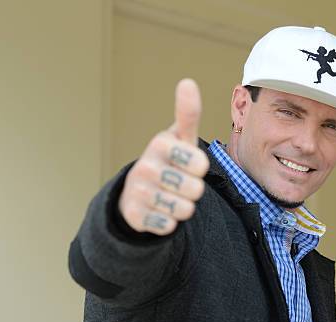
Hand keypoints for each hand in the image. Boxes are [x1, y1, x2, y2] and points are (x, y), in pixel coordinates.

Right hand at [118, 79, 209, 234]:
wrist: (136, 191)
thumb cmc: (168, 161)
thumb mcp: (179, 138)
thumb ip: (188, 114)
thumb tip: (187, 82)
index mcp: (160, 144)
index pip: (201, 163)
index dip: (200, 168)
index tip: (188, 163)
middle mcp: (145, 166)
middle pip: (196, 190)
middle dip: (193, 190)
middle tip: (179, 183)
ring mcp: (138, 192)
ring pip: (184, 210)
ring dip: (183, 208)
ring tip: (171, 197)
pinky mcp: (134, 216)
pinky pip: (169, 226)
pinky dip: (170, 223)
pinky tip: (159, 211)